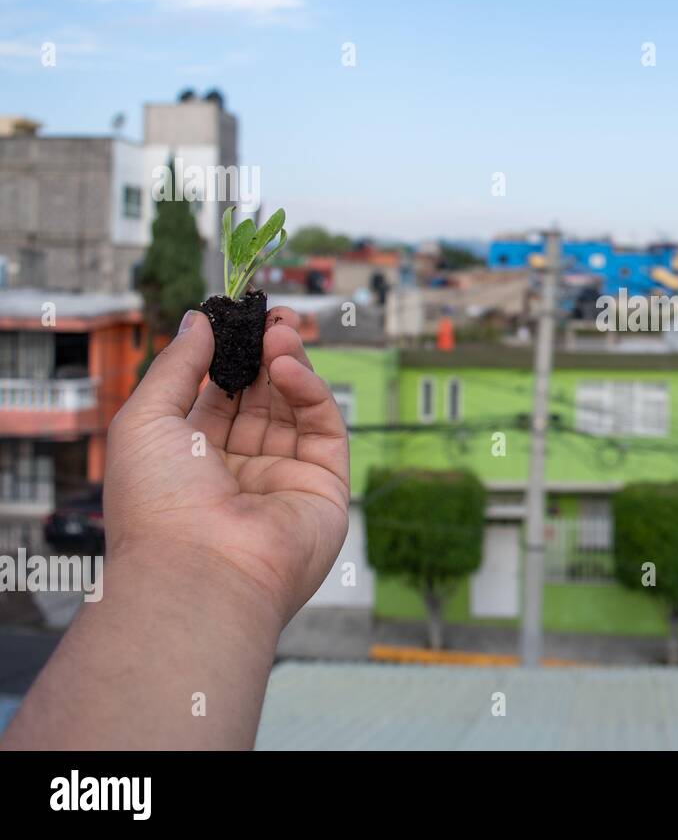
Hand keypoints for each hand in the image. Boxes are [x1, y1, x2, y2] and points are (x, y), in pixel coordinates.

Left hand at [105, 307, 349, 628]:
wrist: (199, 569)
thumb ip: (177, 365)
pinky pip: (323, 428)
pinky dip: (310, 392)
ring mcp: (284, 477)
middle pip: (262, 398)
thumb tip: (198, 319)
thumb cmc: (157, 504)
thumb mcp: (144, 419)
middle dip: (265, 354)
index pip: (219, 397)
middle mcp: (240, 469)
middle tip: (270, 315)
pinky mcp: (324, 485)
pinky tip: (288, 366)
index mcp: (192, 459)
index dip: (229, 356)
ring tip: (279, 332)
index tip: (238, 318)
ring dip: (288, 364)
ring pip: (295, 408)